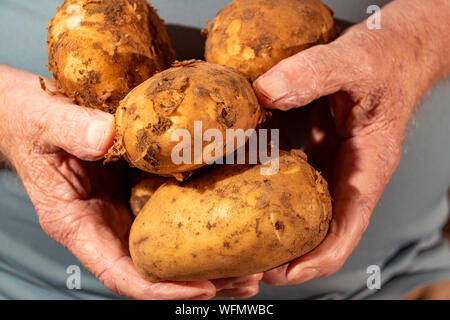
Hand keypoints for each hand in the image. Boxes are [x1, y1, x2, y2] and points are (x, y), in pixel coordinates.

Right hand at [0, 65, 261, 298]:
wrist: (35, 113)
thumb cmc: (30, 123)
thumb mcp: (43, 121)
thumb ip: (71, 128)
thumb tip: (110, 135)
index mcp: (79, 222)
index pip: (120, 271)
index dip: (160, 288)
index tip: (201, 289)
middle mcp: (108, 223)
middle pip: (156, 269)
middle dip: (202, 280)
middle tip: (248, 279)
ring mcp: (128, 208)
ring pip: (171, 246)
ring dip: (211, 258)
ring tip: (256, 262)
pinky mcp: (143, 188)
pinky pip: (175, 212)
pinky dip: (204, 221)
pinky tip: (236, 217)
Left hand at [252, 0, 447, 285]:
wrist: (394, 51)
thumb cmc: (386, 61)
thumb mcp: (352, 61)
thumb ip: (311, 73)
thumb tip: (265, 92)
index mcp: (367, 167)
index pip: (347, 228)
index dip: (318, 258)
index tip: (284, 273)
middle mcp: (349, 175)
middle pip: (322, 232)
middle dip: (287, 255)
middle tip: (247, 265)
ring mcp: (333, 167)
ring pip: (307, 214)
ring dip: (277, 233)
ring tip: (241, 243)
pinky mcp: (319, 154)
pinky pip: (296, 186)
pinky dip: (274, 199)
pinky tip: (245, 198)